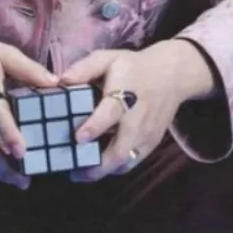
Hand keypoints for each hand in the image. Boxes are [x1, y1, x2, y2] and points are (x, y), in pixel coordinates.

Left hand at [59, 39, 215, 182]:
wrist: (171, 75)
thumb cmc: (133, 66)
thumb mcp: (108, 58)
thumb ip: (84, 69)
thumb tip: (61, 80)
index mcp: (124, 96)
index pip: (110, 114)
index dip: (94, 127)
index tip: (78, 138)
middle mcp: (137, 120)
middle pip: (119, 150)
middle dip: (96, 166)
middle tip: (73, 172)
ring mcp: (146, 135)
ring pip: (125, 162)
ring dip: (104, 171)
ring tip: (82, 174)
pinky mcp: (152, 143)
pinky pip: (133, 162)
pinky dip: (116, 168)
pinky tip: (100, 167)